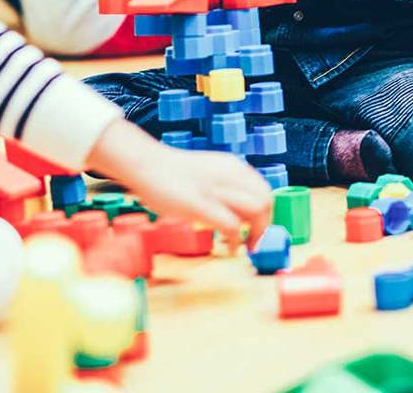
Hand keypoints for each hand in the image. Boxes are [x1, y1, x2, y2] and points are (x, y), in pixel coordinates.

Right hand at [88, 120, 273, 243]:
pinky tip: (229, 248)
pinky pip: (232, 225)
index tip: (258, 230)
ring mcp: (216, 189)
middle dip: (265, 225)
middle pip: (266, 200)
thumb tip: (239, 210)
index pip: (264, 190)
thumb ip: (225, 186)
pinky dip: (236, 240)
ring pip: (257, 209)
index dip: (266, 213)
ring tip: (246, 247)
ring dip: (256, 233)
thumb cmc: (172, 173)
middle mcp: (230, 175)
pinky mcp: (201, 205)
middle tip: (254, 242)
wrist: (146, 164)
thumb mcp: (208, 173)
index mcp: (232, 166)